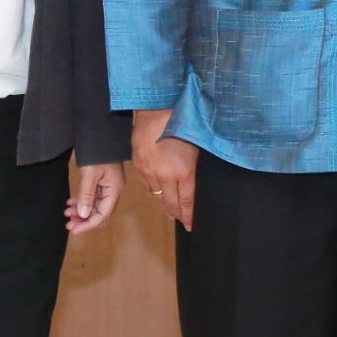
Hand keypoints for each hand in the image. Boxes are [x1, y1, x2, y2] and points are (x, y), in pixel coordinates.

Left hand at [67, 162, 123, 233]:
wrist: (100, 136)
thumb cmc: (96, 155)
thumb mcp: (89, 175)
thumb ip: (86, 196)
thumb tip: (84, 216)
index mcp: (114, 190)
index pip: (103, 215)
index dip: (89, 225)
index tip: (74, 230)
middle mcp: (113, 191)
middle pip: (100, 213)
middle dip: (85, 220)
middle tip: (68, 224)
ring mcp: (108, 187)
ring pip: (95, 206)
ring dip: (81, 211)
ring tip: (66, 212)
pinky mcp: (101, 182)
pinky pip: (92, 198)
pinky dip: (82, 202)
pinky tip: (70, 202)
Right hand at [131, 109, 200, 230]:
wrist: (155, 111)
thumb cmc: (183, 124)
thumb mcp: (197, 146)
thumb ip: (195, 168)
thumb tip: (196, 182)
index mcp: (183, 173)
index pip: (187, 202)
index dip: (189, 216)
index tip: (191, 225)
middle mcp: (164, 177)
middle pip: (171, 204)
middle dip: (178, 215)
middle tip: (183, 223)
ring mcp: (149, 174)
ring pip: (157, 198)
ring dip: (165, 207)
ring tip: (172, 213)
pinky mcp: (139, 168)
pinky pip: (147, 188)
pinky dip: (154, 196)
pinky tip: (158, 198)